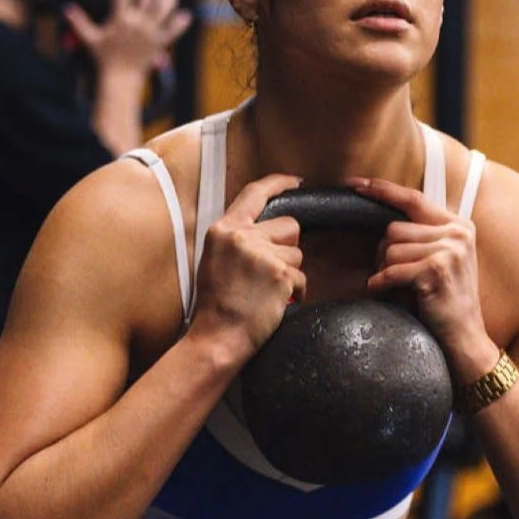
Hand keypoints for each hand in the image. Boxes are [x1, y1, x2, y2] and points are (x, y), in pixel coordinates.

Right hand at [62, 0, 192, 79]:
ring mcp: (150, 33)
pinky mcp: (160, 43)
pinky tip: (186, 13)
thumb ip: (79, 22)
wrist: (120, 78)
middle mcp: (137, 24)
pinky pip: (173, 31)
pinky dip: (180, 23)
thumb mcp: (91, 39)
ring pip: (163, 9)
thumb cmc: (104, 58)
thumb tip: (66, 9)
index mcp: (120, 19)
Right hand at [188, 174, 306, 363]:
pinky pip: (302, 277)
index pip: (254, 193)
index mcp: (223, 230)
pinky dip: (295, 292)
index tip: (295, 181)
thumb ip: (239, 239)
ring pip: (298, 253)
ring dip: (290, 273)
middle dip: (288, 247)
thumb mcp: (216, 260)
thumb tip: (268, 231)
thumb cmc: (217, 305)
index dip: (278, 183)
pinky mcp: (280, 274)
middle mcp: (242, 237)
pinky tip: (275, 304)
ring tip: (267, 292)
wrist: (217, 338)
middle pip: (289, 225)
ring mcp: (262, 254)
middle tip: (269, 272)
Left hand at [353, 178, 498, 378]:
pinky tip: (385, 292)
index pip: (413, 199)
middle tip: (391, 275)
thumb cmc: (445, 302)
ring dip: (385, 270)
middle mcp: (457, 232)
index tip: (355, 185)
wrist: (465, 339)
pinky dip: (382, 283)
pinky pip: (392, 269)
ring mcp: (450, 249)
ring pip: (390, 248)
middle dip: (383, 252)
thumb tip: (380, 222)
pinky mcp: (437, 269)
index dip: (382, 190)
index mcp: (458, 225)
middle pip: (394, 227)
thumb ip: (421, 237)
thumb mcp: (440, 261)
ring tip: (397, 288)